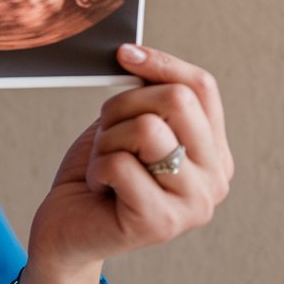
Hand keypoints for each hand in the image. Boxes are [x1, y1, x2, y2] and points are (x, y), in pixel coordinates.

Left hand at [15, 45, 234, 283]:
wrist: (68, 230)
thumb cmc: (99, 175)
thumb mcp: (128, 126)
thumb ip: (147, 98)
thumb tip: (134, 53)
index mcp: (215, 153)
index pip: (202, 87)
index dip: (160, 62)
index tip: (124, 54)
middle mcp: (215, 180)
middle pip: (178, 100)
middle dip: (124, 105)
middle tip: (106, 132)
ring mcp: (193, 205)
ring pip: (148, 129)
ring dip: (109, 139)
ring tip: (105, 164)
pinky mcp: (161, 223)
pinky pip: (120, 163)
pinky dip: (98, 168)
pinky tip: (100, 188)